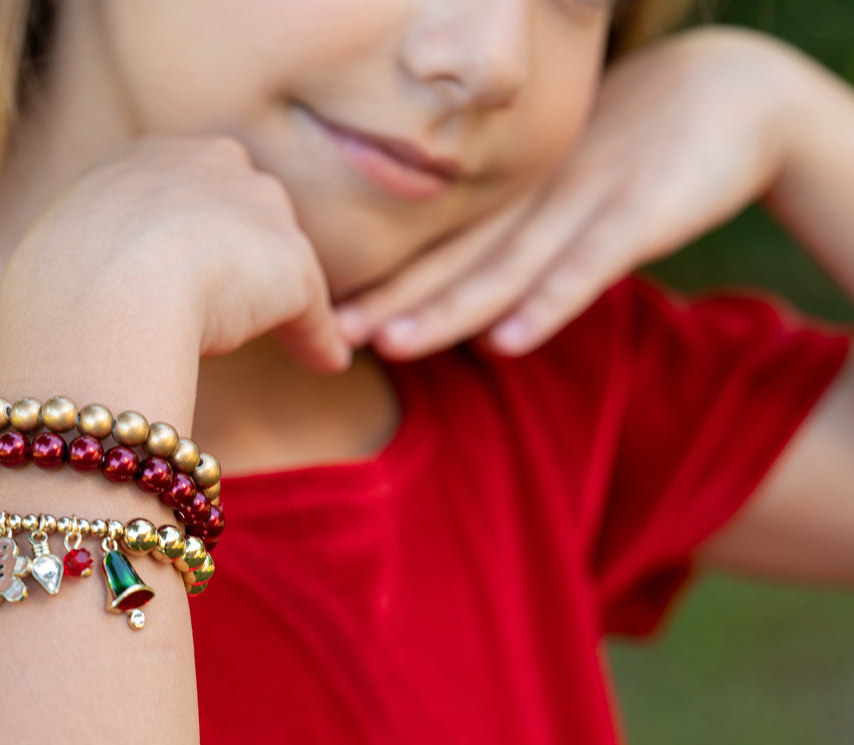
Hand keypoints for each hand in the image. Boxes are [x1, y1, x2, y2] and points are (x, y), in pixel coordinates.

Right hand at [5, 135, 352, 372]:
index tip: (186, 268)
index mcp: (146, 158)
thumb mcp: (66, 256)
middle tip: (236, 298)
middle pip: (245, 205)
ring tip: (286, 336)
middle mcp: (211, 163)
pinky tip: (322, 363)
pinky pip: (310, 307)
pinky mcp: (291, 264)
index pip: (187, 184)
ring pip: (278, 255)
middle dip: (245, 249)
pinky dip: (315, 337)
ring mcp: (256, 210)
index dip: (188, 229)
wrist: (106, 291)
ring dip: (281, 295)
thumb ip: (95, 264)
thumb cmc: (63, 287)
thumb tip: (98, 308)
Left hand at [334, 25, 801, 358]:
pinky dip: (549, 303)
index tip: (324, 317)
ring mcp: (582, 202)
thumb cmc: (630, 153)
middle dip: (393, 300)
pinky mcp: (639, 213)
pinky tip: (510, 341)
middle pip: (453, 258)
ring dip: (449, 308)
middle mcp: (532, 198)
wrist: (730, 89)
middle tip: (334, 334)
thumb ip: (518, 246)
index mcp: (511, 196)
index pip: (435, 247)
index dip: (382, 283)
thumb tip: (473, 317)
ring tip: (394, 345)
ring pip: (506, 264)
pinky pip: (588, 265)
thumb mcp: (562, 194)